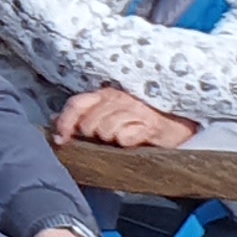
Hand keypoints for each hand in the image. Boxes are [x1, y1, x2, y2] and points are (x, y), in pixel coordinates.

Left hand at [52, 84, 197, 146]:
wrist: (180, 125)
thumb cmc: (142, 120)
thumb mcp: (112, 114)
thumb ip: (85, 114)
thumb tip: (57, 119)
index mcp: (105, 94)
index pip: (76, 104)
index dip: (65, 122)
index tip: (61, 140)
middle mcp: (118, 98)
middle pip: (88, 123)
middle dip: (93, 136)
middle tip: (107, 138)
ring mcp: (135, 110)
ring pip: (105, 131)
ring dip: (111, 139)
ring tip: (123, 138)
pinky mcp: (150, 125)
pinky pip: (125, 137)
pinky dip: (127, 142)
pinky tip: (134, 141)